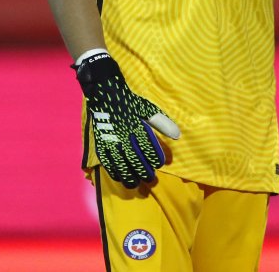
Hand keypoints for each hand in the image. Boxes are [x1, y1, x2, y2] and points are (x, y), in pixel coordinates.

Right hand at [73, 51, 179, 187]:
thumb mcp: (148, 109)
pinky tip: (119, 178)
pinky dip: (113, 171)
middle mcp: (123, 134)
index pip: (147, 146)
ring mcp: (110, 139)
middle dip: (143, 171)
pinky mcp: (101, 142)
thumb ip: (162, 123)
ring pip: (120, 163)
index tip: (160, 164)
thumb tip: (178, 135)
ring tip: (136, 184)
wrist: (105, 94)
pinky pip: (106, 160)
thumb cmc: (130, 103)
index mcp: (136, 125)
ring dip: (128, 175)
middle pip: (134, 158)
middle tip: (150, 180)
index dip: (154, 157)